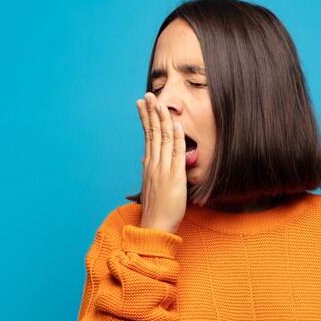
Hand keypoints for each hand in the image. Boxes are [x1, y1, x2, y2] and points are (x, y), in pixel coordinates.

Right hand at [135, 92, 186, 233]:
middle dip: (150, 112)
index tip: (142, 104)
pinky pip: (177, 153)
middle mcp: (154, 163)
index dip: (145, 118)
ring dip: (163, 119)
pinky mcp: (174, 176)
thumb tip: (145, 159)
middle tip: (147, 95)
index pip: (147, 136)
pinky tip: (177, 125)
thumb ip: (149, 170)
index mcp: (149, 164)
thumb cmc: (156, 208)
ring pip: (163, 138)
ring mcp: (163, 168)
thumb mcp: (149, 185)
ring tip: (159, 102)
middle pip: (153, 132)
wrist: (155, 225)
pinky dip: (178, 138)